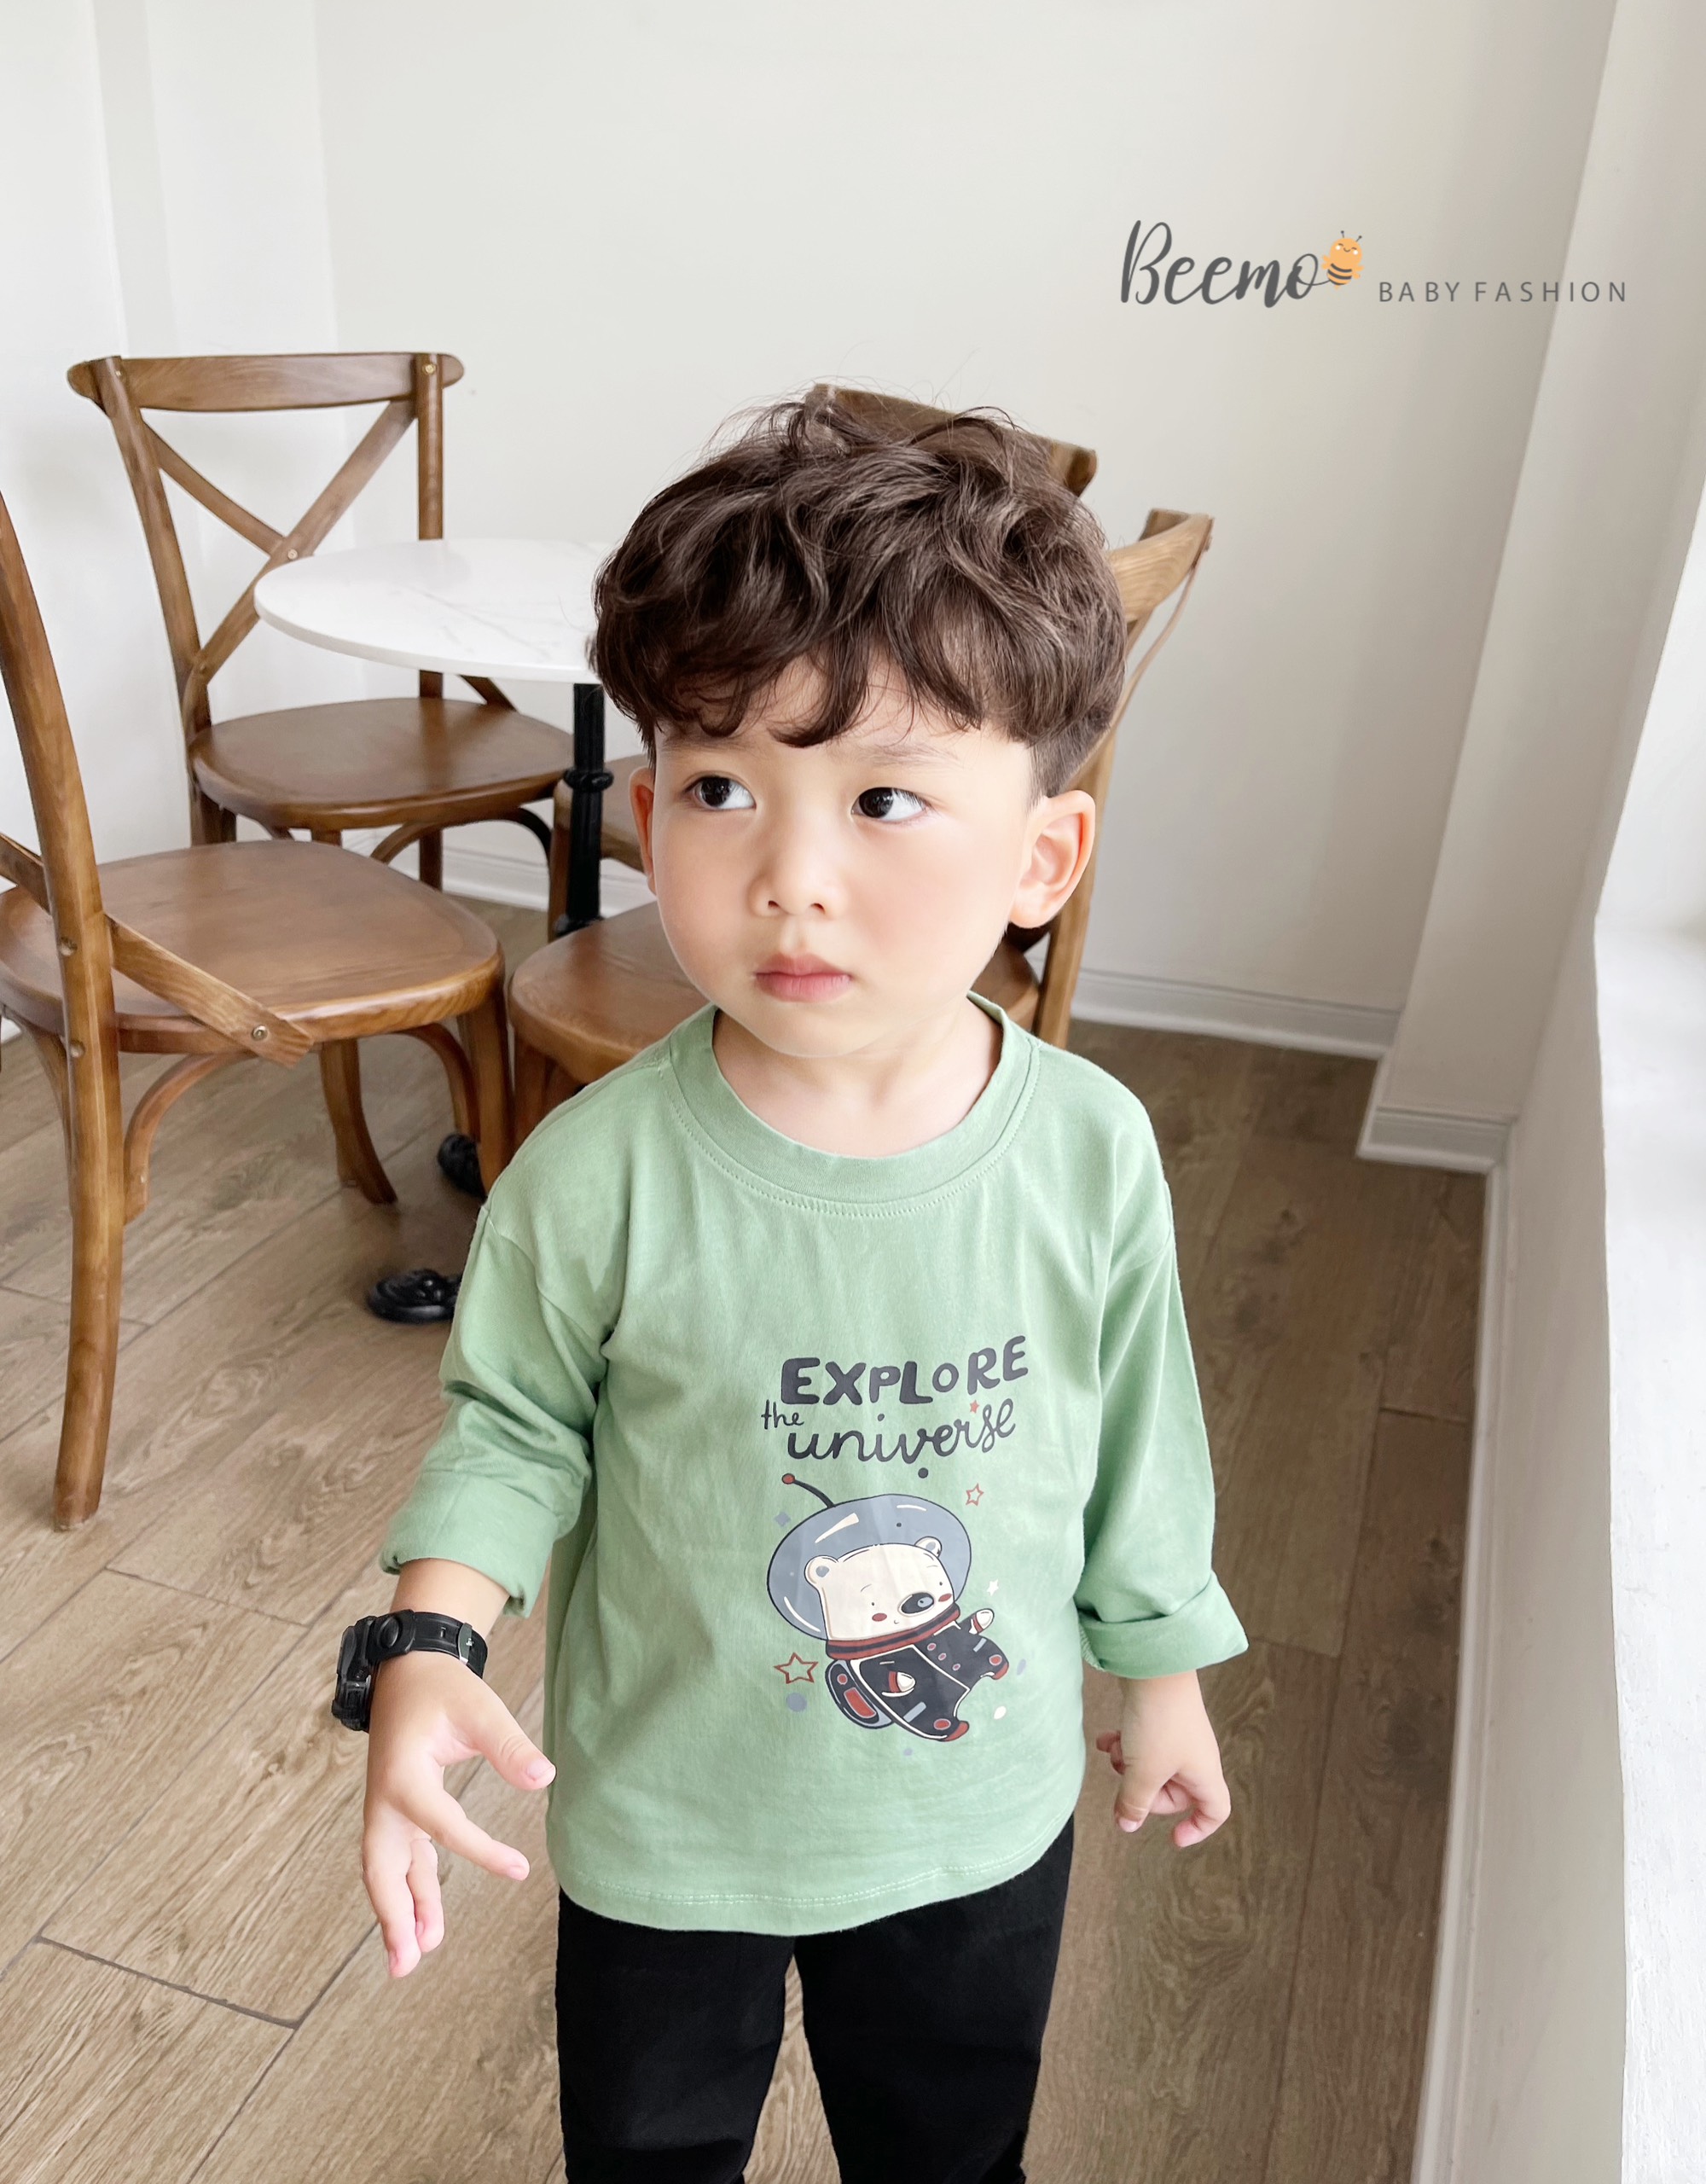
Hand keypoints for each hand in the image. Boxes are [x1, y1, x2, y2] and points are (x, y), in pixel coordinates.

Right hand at [361, 1651, 554, 1978]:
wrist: (409, 1672)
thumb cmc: (444, 1690)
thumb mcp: (480, 1709)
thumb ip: (509, 1744)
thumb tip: (544, 1777)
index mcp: (404, 1775)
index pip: (442, 1824)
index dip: (481, 1850)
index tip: (520, 1869)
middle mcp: (386, 1800)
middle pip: (382, 1867)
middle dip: (393, 1915)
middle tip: (407, 1963)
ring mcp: (388, 1809)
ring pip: (387, 1871)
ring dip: (398, 1914)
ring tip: (412, 1961)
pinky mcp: (399, 1813)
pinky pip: (401, 1861)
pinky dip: (411, 1892)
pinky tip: (425, 1926)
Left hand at [1096, 1669, 1230, 1847]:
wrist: (1154, 1666)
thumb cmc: (1159, 1722)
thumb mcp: (1144, 1772)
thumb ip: (1135, 1802)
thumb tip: (1127, 1825)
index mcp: (1203, 1773)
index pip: (1215, 1810)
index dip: (1198, 1829)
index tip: (1173, 1838)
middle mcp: (1195, 1756)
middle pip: (1174, 1792)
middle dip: (1146, 1792)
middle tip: (1128, 1779)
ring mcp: (1177, 1736)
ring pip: (1153, 1767)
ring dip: (1130, 1765)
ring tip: (1116, 1752)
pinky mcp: (1160, 1719)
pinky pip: (1143, 1743)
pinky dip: (1126, 1744)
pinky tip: (1106, 1738)